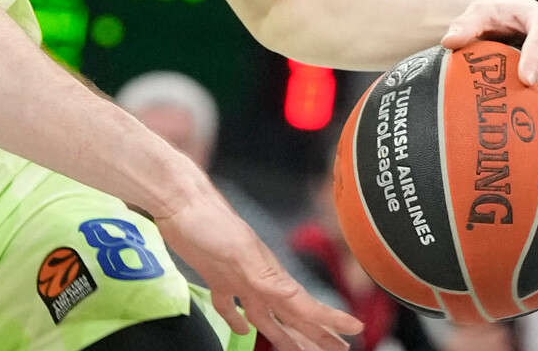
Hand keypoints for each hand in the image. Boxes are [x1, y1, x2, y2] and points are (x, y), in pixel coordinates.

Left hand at [155, 190, 362, 350]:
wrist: (181, 201)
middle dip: (315, 335)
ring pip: (266, 316)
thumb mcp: (242, 252)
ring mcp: (238, 279)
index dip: (331, 320)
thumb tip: (290, 297)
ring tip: (296, 349)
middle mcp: (259, 280)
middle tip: (336, 350)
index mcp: (271, 276)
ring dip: (282, 334)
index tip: (355, 330)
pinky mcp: (216, 276)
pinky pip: (229, 305)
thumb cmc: (211, 221)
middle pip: (292, 316)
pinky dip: (236, 320)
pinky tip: (241, 328)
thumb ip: (265, 277)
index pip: (307, 306)